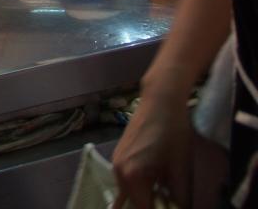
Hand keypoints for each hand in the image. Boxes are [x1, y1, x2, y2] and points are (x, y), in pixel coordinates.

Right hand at [112, 89, 191, 208]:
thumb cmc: (173, 132)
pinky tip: (157, 183)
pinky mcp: (119, 156)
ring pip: (129, 192)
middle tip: (169, 203)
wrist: (160, 99)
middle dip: (150, 206)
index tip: (171, 208)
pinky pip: (128, 181)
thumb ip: (179, 197)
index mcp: (131, 176)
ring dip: (146, 198)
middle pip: (133, 203)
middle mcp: (118, 171)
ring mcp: (116, 163)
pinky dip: (140, 187)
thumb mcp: (181, 168)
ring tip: (165, 196)